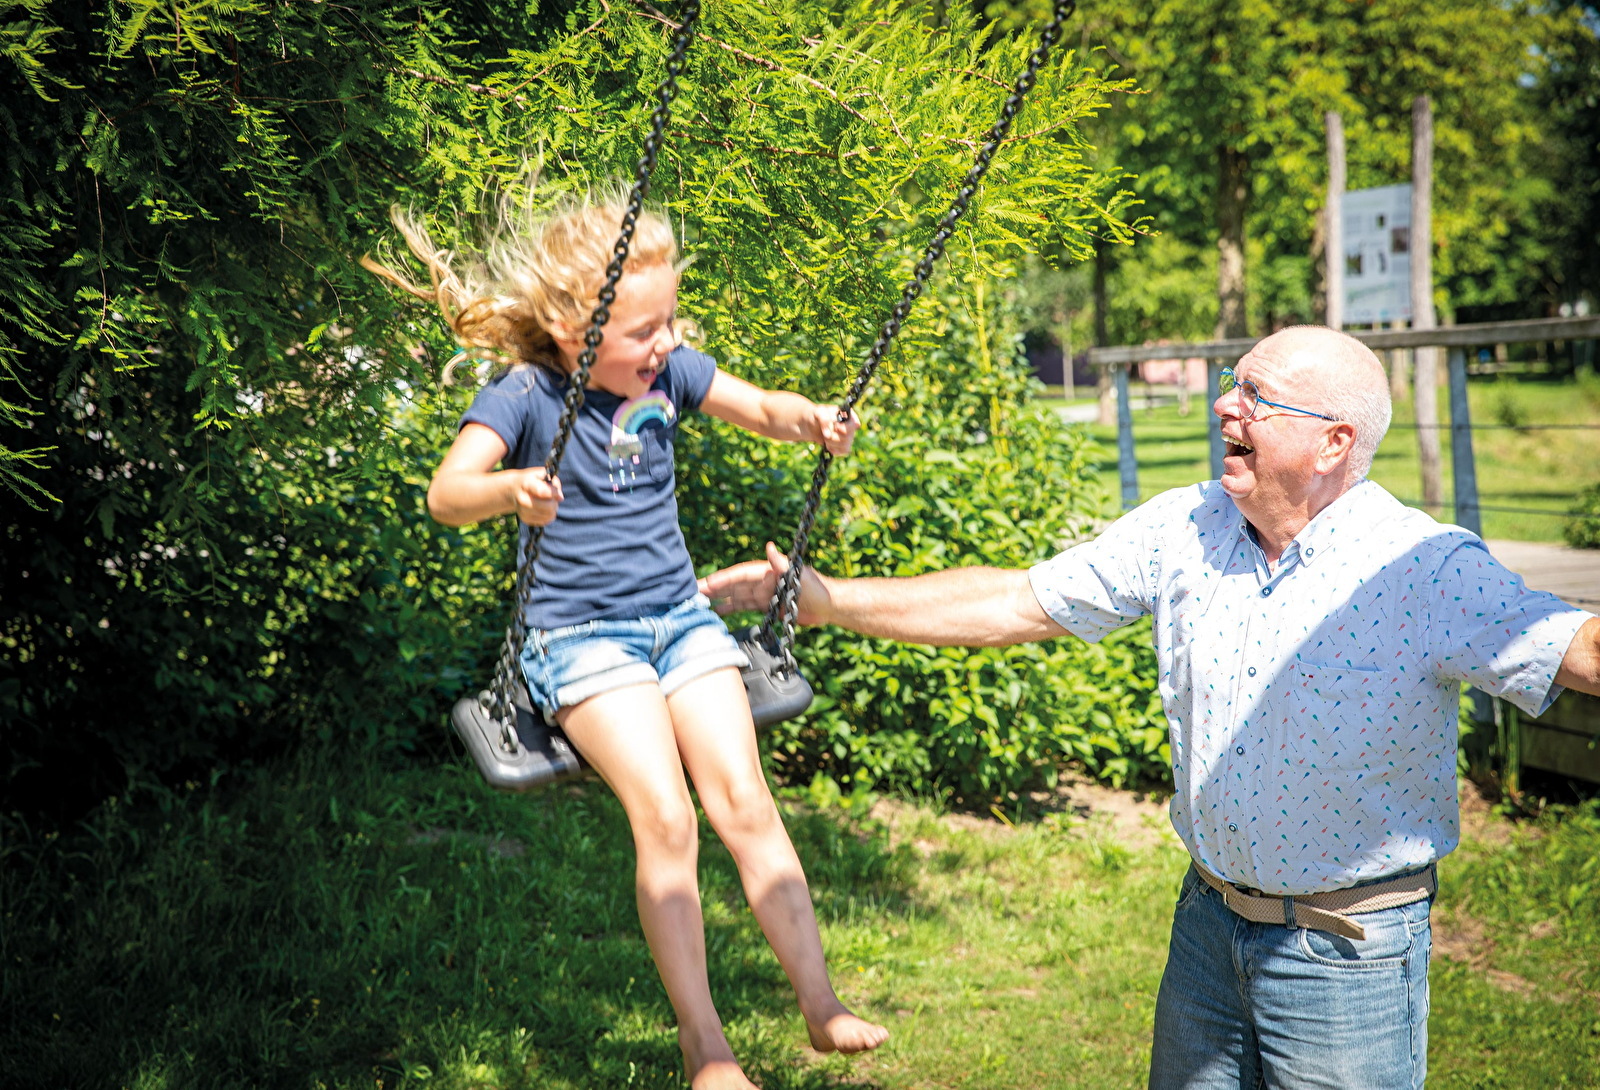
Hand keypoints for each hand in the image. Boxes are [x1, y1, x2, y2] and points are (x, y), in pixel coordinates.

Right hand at [510, 467, 562, 525]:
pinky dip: (547, 516)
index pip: (543, 492)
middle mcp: (523, 499)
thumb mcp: (540, 474)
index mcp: (526, 484)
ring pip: (548, 516)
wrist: (512, 490)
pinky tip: (544, 510)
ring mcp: (522, 510)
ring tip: (549, 504)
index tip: (560, 496)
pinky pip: (544, 522)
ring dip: (552, 511)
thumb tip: (559, 496)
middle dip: (555, 503)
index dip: (555, 494)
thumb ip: (552, 481)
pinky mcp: (525, 519)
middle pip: (548, 507)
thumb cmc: (530, 480)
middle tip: (553, 500)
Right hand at [698, 541, 832, 625]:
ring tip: (699, 603)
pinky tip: (717, 613)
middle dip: (713, 588)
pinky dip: (730, 609)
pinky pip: (744, 607)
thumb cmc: (817, 588)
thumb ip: (781, 563)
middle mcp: (762, 582)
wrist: (829, 606)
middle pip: (733, 585)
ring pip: (735, 596)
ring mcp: (763, 595)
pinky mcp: (767, 608)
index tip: (706, 583)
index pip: (739, 575)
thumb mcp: (799, 574)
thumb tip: (769, 547)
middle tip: (692, 593)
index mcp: (767, 572)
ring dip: (718, 599)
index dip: (722, 579)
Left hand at [816, 405, 860, 454]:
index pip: (854, 423)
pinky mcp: (844, 445)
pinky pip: (843, 451)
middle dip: (834, 436)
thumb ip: (824, 420)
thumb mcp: (819, 413)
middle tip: (825, 433)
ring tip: (825, 438)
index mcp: (848, 415)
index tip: (836, 427)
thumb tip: (829, 435)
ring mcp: (849, 436)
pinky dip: (833, 449)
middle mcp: (851, 426)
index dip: (845, 428)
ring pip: (846, 445)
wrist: (813, 425)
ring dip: (832, 443)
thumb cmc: (818, 416)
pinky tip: (827, 444)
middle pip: (848, 436)